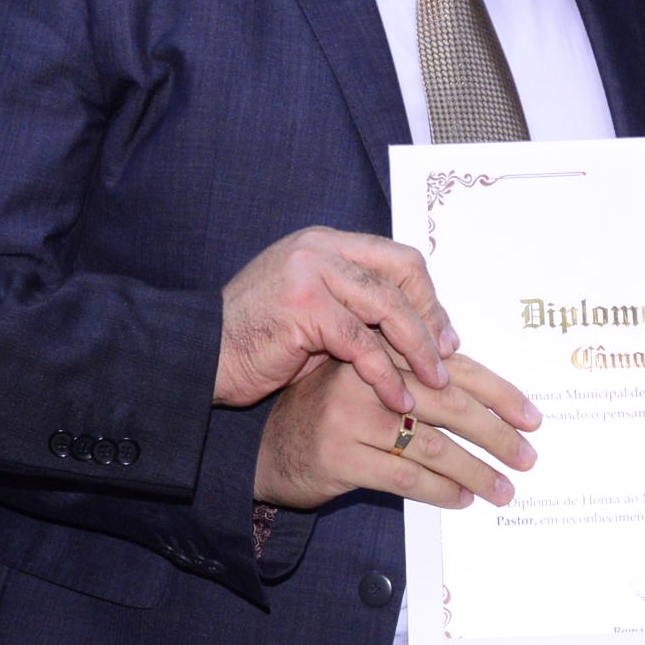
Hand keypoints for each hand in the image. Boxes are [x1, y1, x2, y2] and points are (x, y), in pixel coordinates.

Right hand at [218, 228, 455, 412]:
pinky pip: (362, 344)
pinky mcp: (304, 307)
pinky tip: (398, 400)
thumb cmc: (255, 342)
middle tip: (446, 357)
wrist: (198, 356)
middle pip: (402, 273)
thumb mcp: (314, 313)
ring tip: (434, 384)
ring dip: (418, 349)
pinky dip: (385, 375)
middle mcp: (320, 248)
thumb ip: (358, 308)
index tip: (444, 336)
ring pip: (388, 307)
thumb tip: (421, 329)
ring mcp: (310, 272)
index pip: (398, 259)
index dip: (427, 298)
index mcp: (326, 243)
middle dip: (431, 318)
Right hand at [253, 350, 540, 511]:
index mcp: (384, 352)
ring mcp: (350, 418)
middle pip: (450, 406)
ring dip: (476, 471)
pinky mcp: (338, 456)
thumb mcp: (371, 386)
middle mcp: (368, 378)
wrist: (264, 445)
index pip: (455, 370)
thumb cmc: (330, 415)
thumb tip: (492, 408)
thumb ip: (420, 385)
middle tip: (528, 457)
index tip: (533, 418)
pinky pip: (404, 478)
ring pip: (432, 447)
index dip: (499, 394)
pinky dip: (440, 491)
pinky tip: (462, 500)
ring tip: (503, 489)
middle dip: (497, 435)